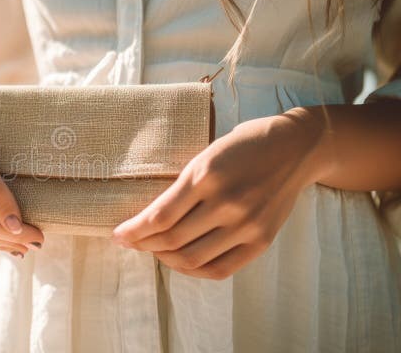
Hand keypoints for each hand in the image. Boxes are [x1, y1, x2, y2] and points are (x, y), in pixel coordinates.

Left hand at [112, 109, 327, 278]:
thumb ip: (183, 186)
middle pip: (171, 240)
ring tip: (154, 250)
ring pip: (192, 258)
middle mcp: (226, 203)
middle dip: (144, 244)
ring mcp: (246, 224)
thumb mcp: (207, 154)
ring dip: (165, 258)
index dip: (134, 231)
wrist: (296, 147)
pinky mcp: (261, 240)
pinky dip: (194, 270)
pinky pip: (219, 269)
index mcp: (206, 175)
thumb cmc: (244, 145)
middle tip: (132, 242)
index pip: (159, 216)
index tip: (118, 234)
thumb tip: (149, 217)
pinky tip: (181, 261)